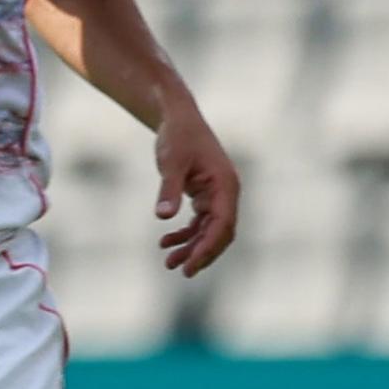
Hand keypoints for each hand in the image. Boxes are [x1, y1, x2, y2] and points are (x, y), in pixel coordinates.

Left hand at [152, 102, 241, 275]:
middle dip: (201, 253)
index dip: (208, 248)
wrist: (178, 117)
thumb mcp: (171, 162)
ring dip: (191, 247)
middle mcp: (226, 193)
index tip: (190, 266)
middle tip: (179, 270)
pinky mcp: (205, 196)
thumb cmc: (177, 136)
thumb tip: (162, 217)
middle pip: (220, 233)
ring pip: (209, 231)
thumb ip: (168, 189)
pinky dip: (185, 234)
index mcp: (226, 185)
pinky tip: (166, 242)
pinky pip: (199, 223)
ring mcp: (217, 195)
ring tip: (168, 263)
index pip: (223, 224)